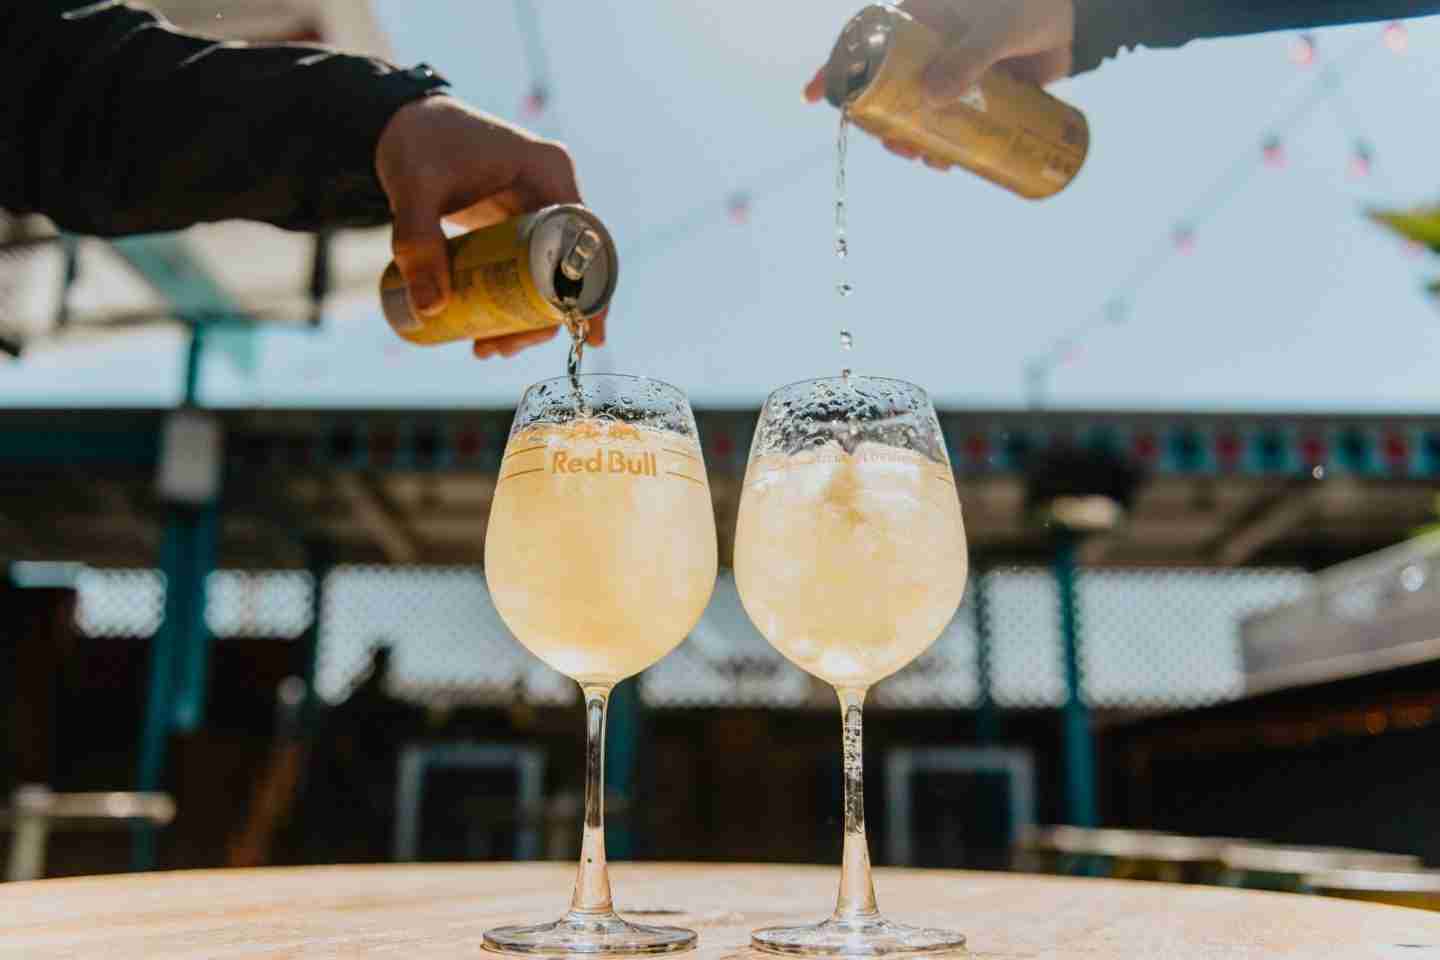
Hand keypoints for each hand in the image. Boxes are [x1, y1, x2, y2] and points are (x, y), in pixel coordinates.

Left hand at [375, 96, 606, 358]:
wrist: (399, 122)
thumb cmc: (414, 143)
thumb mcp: (414, 190)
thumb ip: (417, 243)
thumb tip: (431, 309)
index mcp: (548, 172)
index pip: (587, 240)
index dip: (592, 291)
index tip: (587, 333)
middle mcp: (552, 190)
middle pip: (569, 267)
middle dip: (544, 318)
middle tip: (505, 348)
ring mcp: (537, 208)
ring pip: (549, 274)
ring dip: (527, 317)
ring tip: (486, 348)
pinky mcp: (516, 223)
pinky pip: (528, 269)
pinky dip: (514, 301)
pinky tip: (489, 332)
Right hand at [803, 0, 1074, 169]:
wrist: (1082, 17)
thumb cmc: (1035, 4)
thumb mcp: (999, 27)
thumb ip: (970, 58)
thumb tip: (931, 100)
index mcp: (922, 16)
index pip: (866, 41)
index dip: (835, 68)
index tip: (813, 97)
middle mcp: (931, 45)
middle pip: (888, 88)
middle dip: (882, 122)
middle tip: (894, 147)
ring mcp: (953, 70)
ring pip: (920, 111)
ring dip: (916, 140)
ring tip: (927, 161)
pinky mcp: (979, 92)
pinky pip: (953, 122)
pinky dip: (949, 145)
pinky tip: (951, 163)